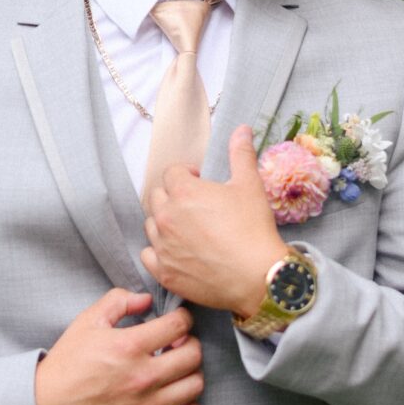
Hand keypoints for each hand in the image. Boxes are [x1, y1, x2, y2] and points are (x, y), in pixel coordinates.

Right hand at [33, 289, 201, 404]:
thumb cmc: (66, 365)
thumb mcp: (87, 322)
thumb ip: (118, 301)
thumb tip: (146, 299)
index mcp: (128, 347)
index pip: (179, 325)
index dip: (183, 318)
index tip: (176, 322)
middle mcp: (141, 377)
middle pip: (193, 354)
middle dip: (189, 343)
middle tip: (177, 345)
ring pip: (194, 385)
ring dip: (191, 373)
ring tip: (176, 370)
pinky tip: (176, 396)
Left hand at [142, 124, 289, 317]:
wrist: (256, 275)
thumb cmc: (253, 228)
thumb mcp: (250, 185)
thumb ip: (241, 154)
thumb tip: (241, 129)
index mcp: (183, 192)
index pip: (171, 172)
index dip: (187, 174)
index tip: (201, 181)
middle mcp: (166, 217)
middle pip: (156, 197)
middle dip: (173, 195)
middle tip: (195, 204)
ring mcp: (162, 246)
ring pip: (151, 225)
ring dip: (164, 222)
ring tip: (187, 228)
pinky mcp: (163, 272)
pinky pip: (148, 255)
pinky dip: (158, 250)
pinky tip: (176, 251)